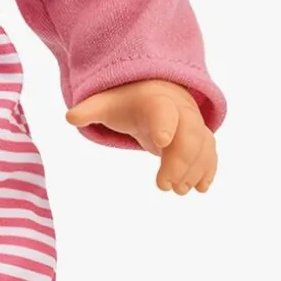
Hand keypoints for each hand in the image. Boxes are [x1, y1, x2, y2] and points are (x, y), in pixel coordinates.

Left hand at [65, 79, 217, 193]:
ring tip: (178, 190)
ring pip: (203, 145)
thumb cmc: (128, 102)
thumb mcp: (107, 103)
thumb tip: (70, 116)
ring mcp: (194, 124)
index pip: (163, 111)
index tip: (160, 142)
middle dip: (180, 161)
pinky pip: (210, 152)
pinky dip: (208, 170)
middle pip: (189, 134)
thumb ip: (90, 110)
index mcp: (155, 102)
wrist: (158, 91)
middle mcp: (180, 111)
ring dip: (194, 170)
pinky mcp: (202, 138)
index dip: (163, 124)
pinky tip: (199, 188)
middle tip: (163, 185)